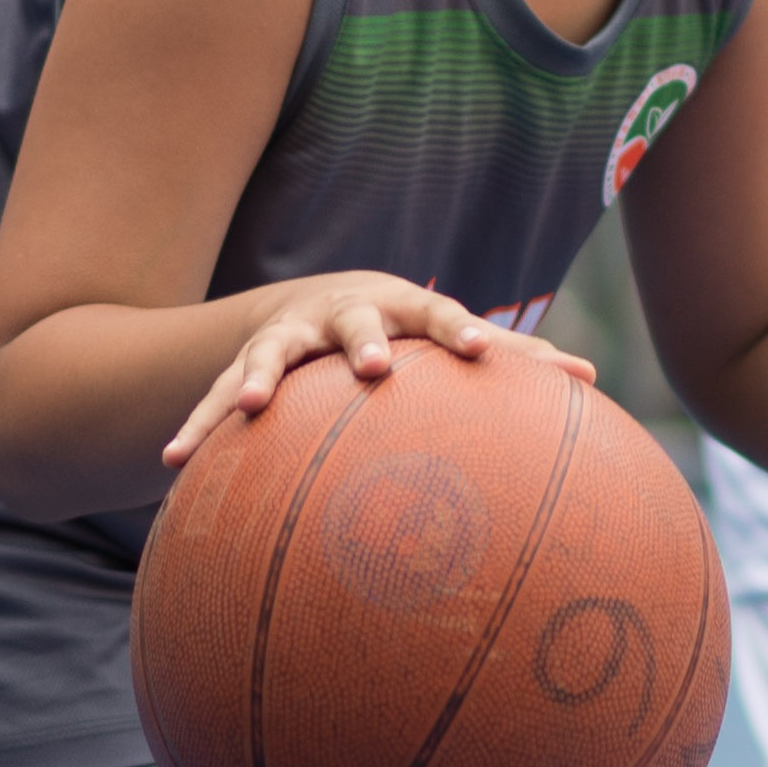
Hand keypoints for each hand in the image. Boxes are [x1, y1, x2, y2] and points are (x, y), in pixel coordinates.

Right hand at [157, 277, 593, 465]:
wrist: (317, 303)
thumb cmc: (405, 334)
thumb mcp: (449, 338)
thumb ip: (518, 360)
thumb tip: (593, 379)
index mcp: (400, 309)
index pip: (439, 315)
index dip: (461, 330)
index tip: (484, 351)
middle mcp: (341, 315)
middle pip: (353, 325)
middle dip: (360, 344)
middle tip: (371, 369)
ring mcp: (287, 338)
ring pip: (269, 356)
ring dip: (256, 379)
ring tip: (247, 408)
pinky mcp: (243, 366)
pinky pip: (213, 400)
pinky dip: (196, 427)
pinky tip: (174, 464)